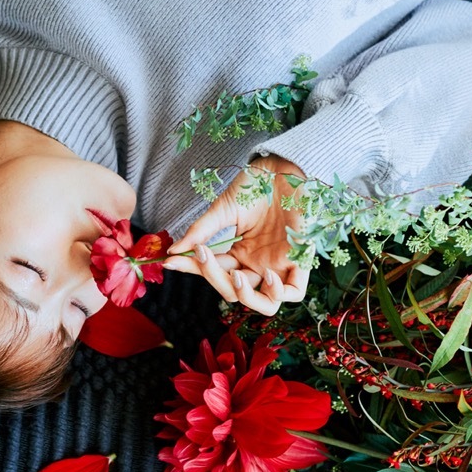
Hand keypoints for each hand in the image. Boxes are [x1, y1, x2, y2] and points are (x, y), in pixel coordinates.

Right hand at [164, 155, 308, 315]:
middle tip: (203, 254)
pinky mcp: (300, 259)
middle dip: (214, 278)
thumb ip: (200, 231)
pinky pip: (295, 292)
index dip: (193, 269)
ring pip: (266, 304)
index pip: (214, 272)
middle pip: (234, 291)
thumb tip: (173, 252)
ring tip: (236, 276)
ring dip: (248, 297)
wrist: (282, 167)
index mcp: (240, 255)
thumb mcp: (223, 210)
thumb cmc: (255, 186)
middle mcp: (258, 265)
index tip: (171, 260)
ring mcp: (279, 264)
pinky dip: (280, 292)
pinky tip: (267, 274)